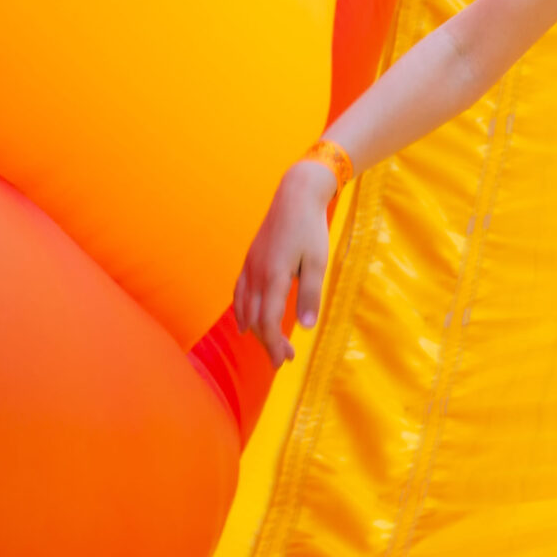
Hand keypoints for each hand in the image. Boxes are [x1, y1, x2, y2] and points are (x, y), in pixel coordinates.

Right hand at [231, 160, 336, 366]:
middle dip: (266, 343)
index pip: (267, 321)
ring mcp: (249, 266)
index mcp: (274, 276)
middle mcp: (256, 274)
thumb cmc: (310, 228)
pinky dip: (241, 312)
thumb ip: (311, 295)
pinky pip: (238, 293)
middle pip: (255, 319)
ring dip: (255, 330)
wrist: (295, 195)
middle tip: (282, 361)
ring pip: (244, 308)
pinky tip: (245, 322)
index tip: (285, 361)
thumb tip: (306, 327)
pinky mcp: (249, 260)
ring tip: (267, 345)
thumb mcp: (318, 262)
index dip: (274, 344)